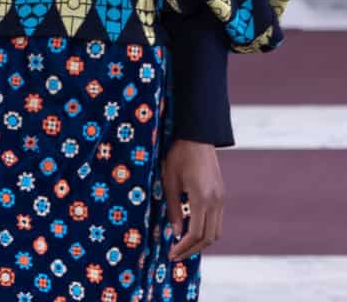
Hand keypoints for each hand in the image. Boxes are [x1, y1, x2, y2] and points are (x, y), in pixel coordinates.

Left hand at [162, 139, 223, 261]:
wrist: (197, 135)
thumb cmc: (179, 155)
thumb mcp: (170, 181)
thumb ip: (173, 209)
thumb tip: (176, 234)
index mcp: (202, 198)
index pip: (196, 234)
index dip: (183, 247)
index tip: (171, 254)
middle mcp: (216, 201)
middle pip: (209, 238)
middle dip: (192, 250)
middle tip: (175, 255)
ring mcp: (221, 198)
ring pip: (216, 231)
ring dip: (201, 241)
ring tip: (182, 245)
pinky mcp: (221, 194)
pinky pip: (217, 219)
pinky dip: (206, 229)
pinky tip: (191, 228)